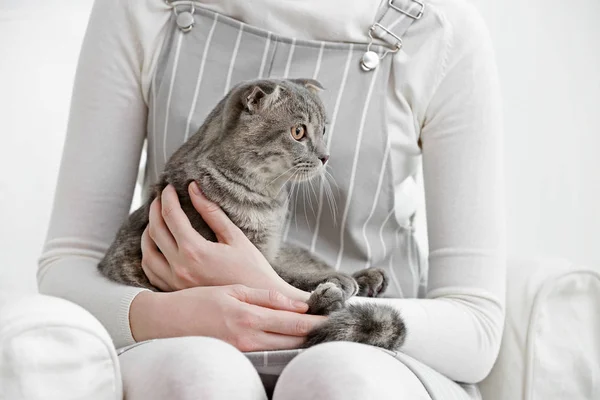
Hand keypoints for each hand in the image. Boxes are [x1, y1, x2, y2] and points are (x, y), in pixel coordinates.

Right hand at [130, 285, 324, 350]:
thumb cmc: (198, 302)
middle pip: (291, 340)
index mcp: (249, 317)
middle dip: (312, 333)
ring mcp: (242, 352)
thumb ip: (265, 298)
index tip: (332, 317)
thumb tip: (296, 304)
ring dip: (299, 341)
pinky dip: (281, 347)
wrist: (165, 323)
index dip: (315, 322)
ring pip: (281, 349)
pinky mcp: (236, 358)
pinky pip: (265, 354)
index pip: (293, 322)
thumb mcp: (232, 291)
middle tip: (330, 326)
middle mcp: (249, 339)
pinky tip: (288, 340)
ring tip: (315, 332)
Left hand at [141, 183, 308, 301]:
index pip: (171, 216)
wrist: (257, 303)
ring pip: (147, 252)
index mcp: (195, 250)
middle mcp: (180, 267)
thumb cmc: (251, 268)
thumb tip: (193, 189)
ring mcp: (175, 282)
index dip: (167, 198)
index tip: (168, 188)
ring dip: (147, 233)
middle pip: (155, 231)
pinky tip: (156, 247)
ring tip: (156, 221)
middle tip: (160, 199)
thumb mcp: (234, 236)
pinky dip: (149, 256)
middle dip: (155, 210)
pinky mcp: (176, 292)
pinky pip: (151, 272)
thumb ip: (211, 212)